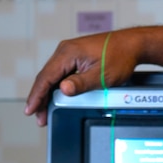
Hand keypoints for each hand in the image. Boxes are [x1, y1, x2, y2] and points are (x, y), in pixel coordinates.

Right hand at [23, 24, 162, 125]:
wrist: (133, 45)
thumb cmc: (120, 56)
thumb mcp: (101, 75)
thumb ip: (81, 83)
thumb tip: (63, 90)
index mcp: (68, 53)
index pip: (46, 77)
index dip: (36, 95)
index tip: (30, 109)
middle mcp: (65, 51)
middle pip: (46, 78)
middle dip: (40, 98)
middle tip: (39, 117)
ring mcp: (70, 54)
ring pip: (53, 77)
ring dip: (49, 94)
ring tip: (46, 111)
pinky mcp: (76, 58)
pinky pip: (62, 74)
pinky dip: (58, 87)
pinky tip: (58, 98)